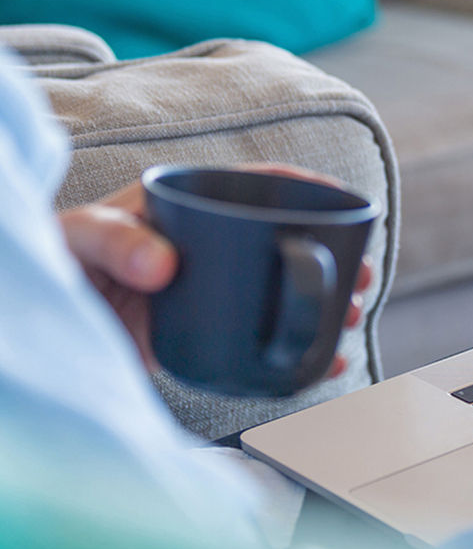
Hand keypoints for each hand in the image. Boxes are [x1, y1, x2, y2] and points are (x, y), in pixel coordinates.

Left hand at [58, 164, 372, 375]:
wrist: (34, 322)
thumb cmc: (58, 260)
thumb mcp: (80, 238)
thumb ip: (116, 242)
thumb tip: (164, 264)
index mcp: (187, 206)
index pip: (258, 184)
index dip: (307, 187)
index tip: (345, 202)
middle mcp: (209, 247)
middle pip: (286, 244)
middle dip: (334, 258)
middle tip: (362, 276)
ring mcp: (211, 292)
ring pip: (282, 295)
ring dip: (325, 306)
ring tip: (350, 318)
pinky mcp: (204, 337)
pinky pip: (260, 343)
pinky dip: (294, 356)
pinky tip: (320, 364)